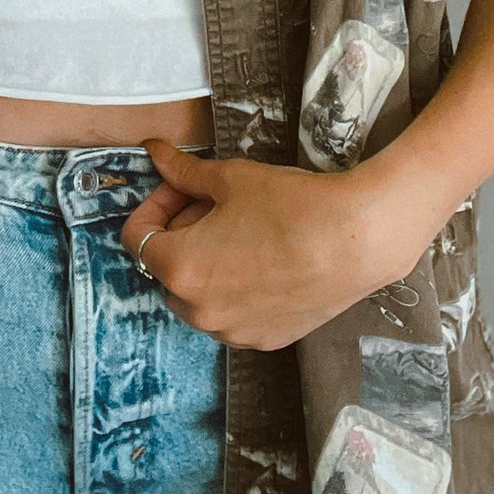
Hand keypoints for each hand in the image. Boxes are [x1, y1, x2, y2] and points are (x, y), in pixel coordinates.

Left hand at [120, 138, 434, 351]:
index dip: (155, 204)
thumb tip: (154, 153)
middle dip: (182, 234)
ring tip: (243, 233)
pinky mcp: (266, 341)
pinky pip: (233, 315)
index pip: (137, 237)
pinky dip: (236, 291)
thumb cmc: (289, 205)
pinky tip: (267, 261)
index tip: (182, 186)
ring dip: (207, 265)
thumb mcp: (230, 179)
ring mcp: (233, 332)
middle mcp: (199, 311)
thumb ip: (184, 172)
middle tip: (215, 205)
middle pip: (167, 268)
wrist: (355, 241)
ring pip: (199, 297)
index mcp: (180, 269)